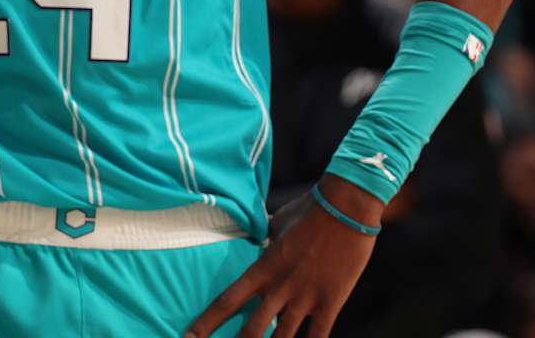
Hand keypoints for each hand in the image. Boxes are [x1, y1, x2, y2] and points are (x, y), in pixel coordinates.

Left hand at [187, 178, 378, 337]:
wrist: (345, 209)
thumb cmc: (308, 211)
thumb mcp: (277, 222)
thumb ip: (264, 235)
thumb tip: (255, 230)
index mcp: (262, 268)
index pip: (227, 301)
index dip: (206, 323)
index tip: (188, 336)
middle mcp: (279, 288)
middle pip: (252, 330)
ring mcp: (305, 297)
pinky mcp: (330, 302)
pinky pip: (318, 336)